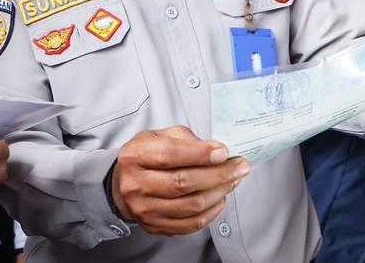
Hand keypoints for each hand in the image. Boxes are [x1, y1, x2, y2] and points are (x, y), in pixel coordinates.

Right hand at [111, 126, 248, 235]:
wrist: (124, 185)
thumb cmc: (146, 157)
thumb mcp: (158, 137)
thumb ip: (185, 139)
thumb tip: (216, 151)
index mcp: (133, 156)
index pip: (169, 154)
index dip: (200, 154)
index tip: (223, 152)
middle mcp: (135, 184)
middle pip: (183, 182)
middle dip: (219, 174)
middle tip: (240, 167)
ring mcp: (144, 209)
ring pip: (192, 205)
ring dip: (220, 192)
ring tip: (233, 180)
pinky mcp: (155, 226)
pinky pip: (192, 223)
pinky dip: (212, 211)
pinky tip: (220, 197)